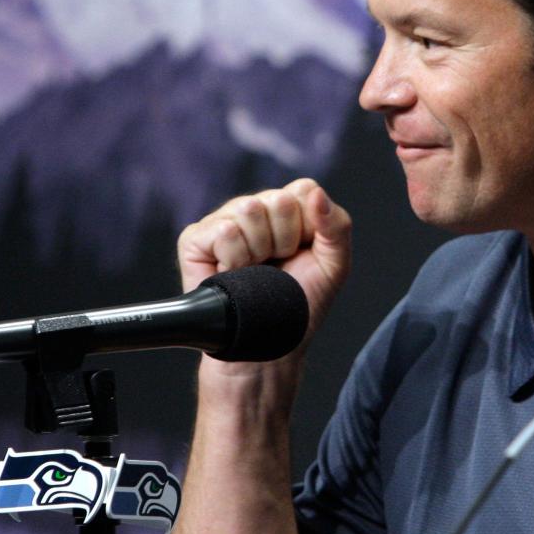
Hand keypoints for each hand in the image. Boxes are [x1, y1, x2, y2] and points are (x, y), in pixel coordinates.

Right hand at [177, 178, 350, 344]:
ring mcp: (223, 221)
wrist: (266, 344)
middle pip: (278, 200)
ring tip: (254, 271)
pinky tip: (232, 273)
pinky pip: (224, 231)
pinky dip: (234, 259)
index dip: (308, 226)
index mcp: (286, 210)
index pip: (303, 189)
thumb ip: (337, 225)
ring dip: (259, 251)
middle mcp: (253, 209)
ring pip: (248, 210)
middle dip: (285, 241)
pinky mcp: (196, 238)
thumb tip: (317, 193)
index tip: (302, 253)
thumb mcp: (334, 265)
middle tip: (277, 266)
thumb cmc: (297, 305)